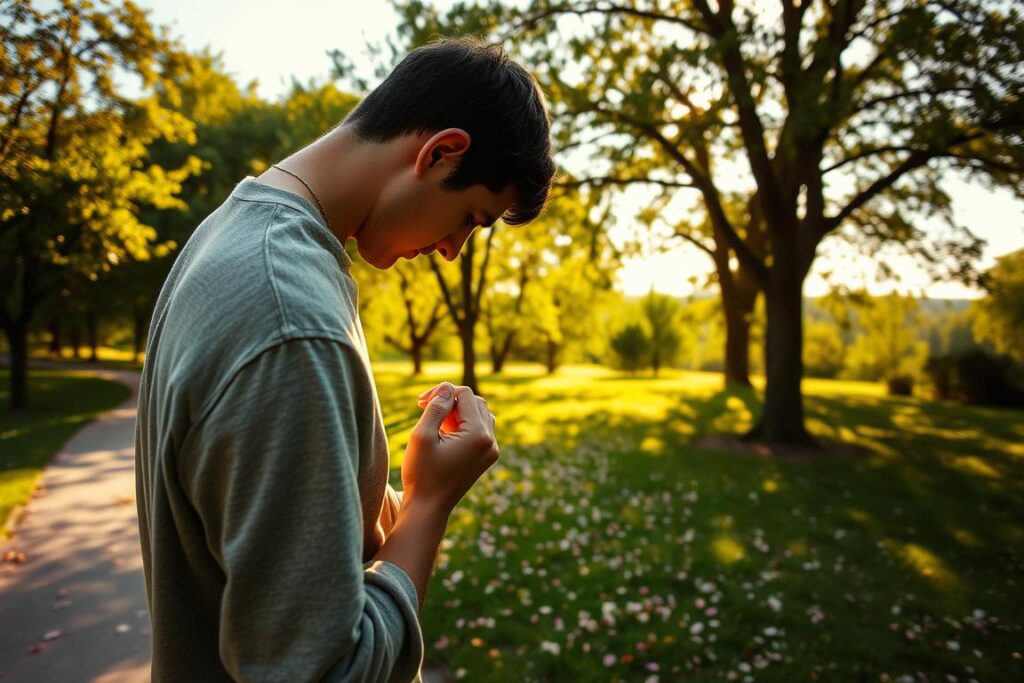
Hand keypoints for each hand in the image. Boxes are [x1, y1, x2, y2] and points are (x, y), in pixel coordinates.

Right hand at [402, 382, 498, 512]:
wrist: (428, 508)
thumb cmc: (422, 473)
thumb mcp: (422, 436)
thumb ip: (436, 407)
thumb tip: (447, 388)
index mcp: (478, 435)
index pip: (465, 394)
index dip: (442, 392)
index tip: (420, 403)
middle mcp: (491, 441)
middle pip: (475, 402)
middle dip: (451, 401)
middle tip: (425, 409)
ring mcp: (491, 451)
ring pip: (479, 414)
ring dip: (457, 412)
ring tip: (435, 422)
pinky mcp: (486, 457)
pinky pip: (479, 429)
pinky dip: (463, 425)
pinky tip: (443, 434)